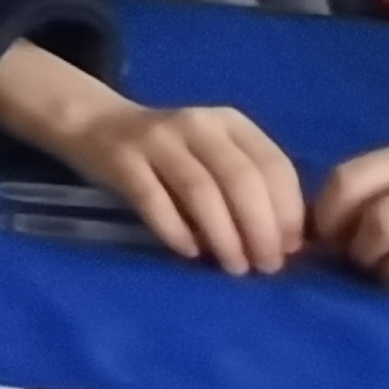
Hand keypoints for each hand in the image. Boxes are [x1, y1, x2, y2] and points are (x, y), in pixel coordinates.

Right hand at [0, 43, 302, 274]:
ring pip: (201, 191)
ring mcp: (156, 139)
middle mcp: (197, 124)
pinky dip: (177, 231)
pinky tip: (189, 252)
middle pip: (240, 179)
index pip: (273, 164)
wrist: (97, 126)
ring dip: (224, 236)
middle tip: (265, 266)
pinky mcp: (122, 159)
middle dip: (260, 228)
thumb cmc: (172, 154)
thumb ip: (249, 185)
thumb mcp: (215, 154)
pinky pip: (154, 200)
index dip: (287, 211)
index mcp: (230, 122)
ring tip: (234, 267)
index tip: (291, 250)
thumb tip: (286, 242)